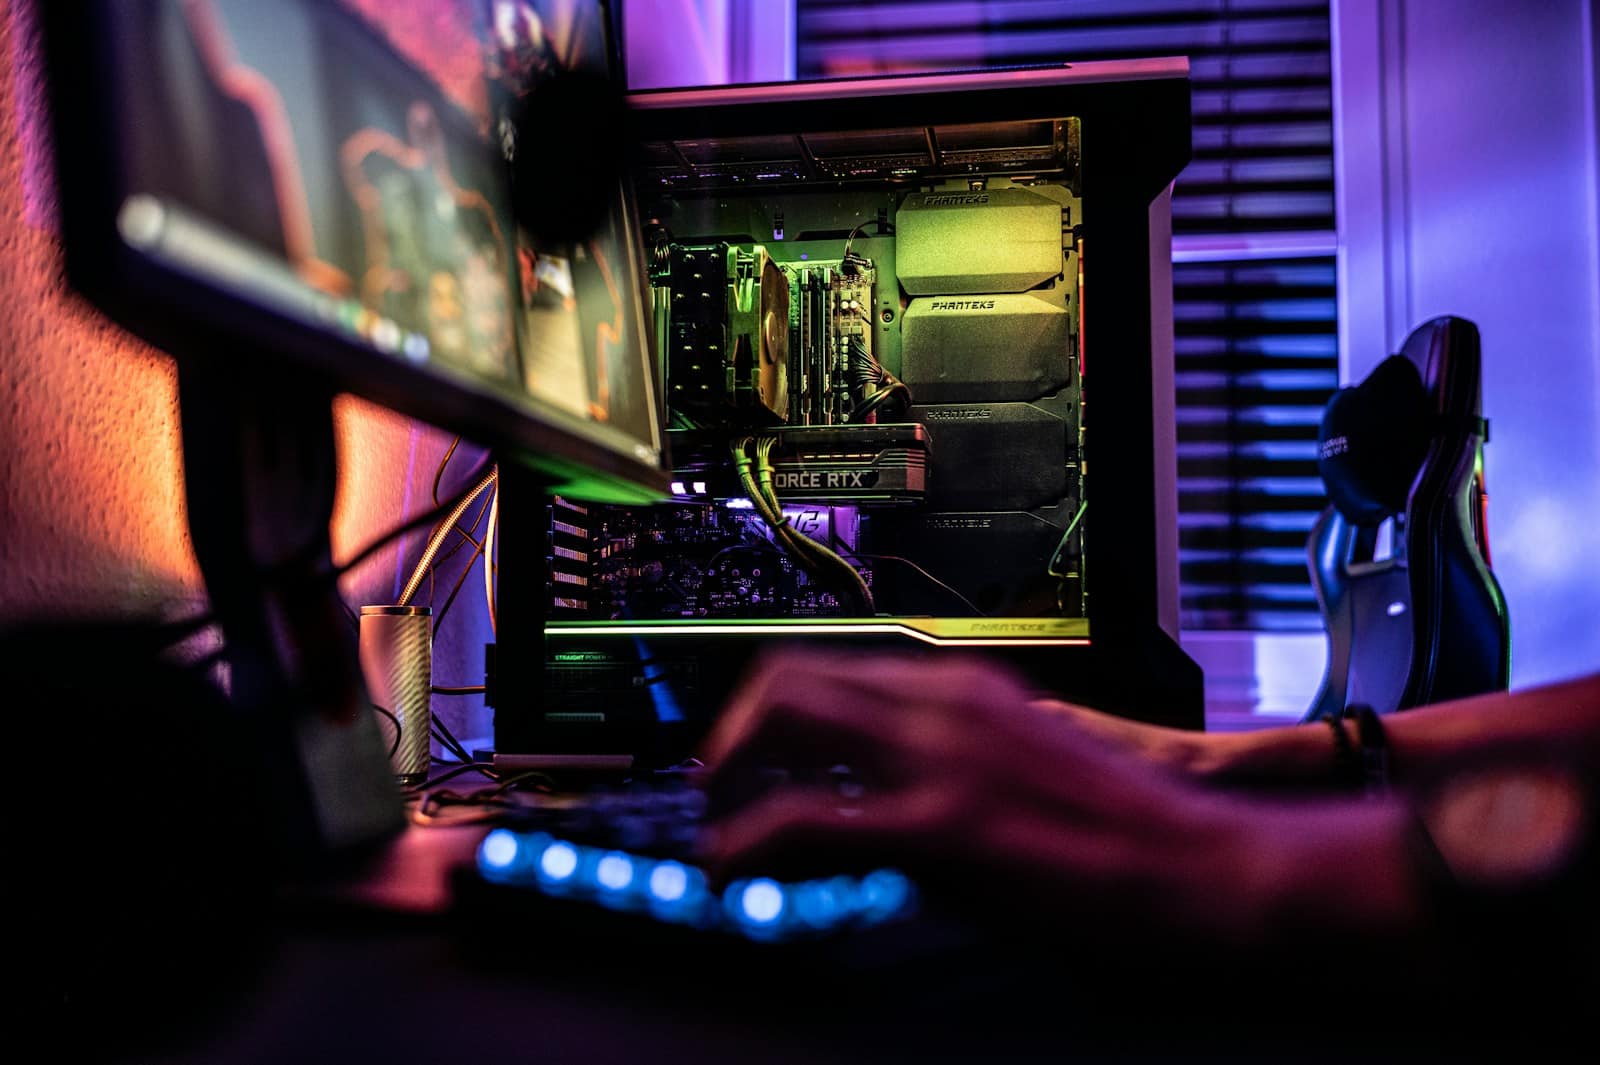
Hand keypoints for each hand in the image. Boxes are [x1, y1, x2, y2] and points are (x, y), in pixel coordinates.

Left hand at [694, 650, 1274, 941]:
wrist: (1202, 863)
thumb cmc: (1126, 828)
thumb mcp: (1023, 765)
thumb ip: (950, 762)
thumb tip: (883, 791)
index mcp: (966, 686)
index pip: (836, 665)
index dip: (775, 704)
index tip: (751, 745)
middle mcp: (943, 702)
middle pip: (794, 674)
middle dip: (738, 727)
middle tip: (722, 779)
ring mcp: (940, 757)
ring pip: (788, 720)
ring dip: (733, 769)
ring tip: (720, 822)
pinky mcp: (941, 825)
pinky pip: (808, 818)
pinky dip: (750, 840)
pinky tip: (735, 867)